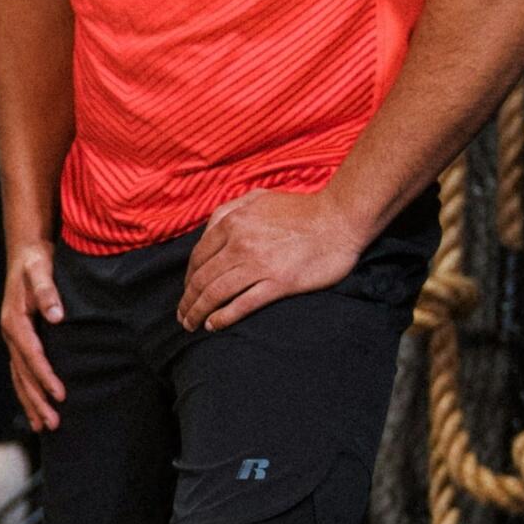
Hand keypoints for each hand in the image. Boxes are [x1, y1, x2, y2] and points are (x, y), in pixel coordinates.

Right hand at [0, 241, 66, 431]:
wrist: (25, 253)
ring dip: (31, 402)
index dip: (45, 376)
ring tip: (45, 426)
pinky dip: (28, 392)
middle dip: (38, 400)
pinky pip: (20, 372)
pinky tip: (36, 408)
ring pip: (20, 378)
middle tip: (54, 423)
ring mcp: (12, 339)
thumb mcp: (42, 270)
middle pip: (23, 374)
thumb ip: (48, 292)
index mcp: (15, 321)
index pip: (31, 356)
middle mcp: (10, 333)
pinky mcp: (18, 340)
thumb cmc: (36, 262)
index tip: (61, 395)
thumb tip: (58, 316)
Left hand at [178, 189, 366, 331]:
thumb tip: (209, 229)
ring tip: (192, 324)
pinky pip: (242, 304)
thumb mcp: (259, 198)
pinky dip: (223, 317)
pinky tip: (214, 325)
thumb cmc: (302, 209)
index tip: (186, 292)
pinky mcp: (278, 283)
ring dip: (199, 312)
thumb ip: (231, 210)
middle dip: (188, 301)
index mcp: (232, 223)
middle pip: (202, 278)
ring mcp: (258, 264)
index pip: (198, 257)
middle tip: (183, 316)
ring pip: (216, 293)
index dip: (188, 279)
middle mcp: (240, 244)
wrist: (340, 219)